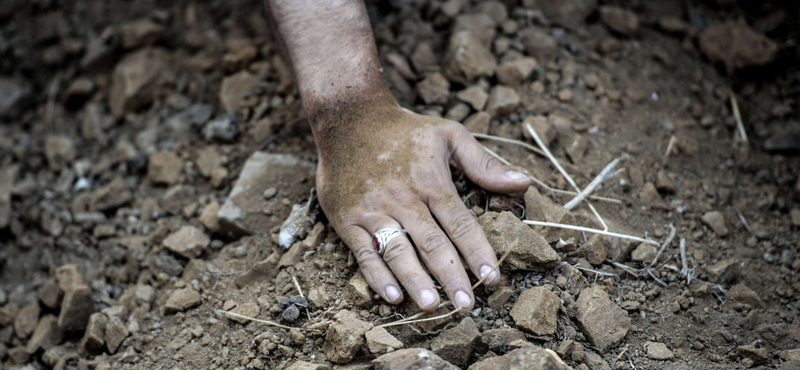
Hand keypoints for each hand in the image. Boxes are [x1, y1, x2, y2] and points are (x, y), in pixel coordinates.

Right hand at [315, 104, 530, 310]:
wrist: (348, 118)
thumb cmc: (404, 130)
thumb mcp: (448, 134)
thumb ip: (483, 162)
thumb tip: (523, 182)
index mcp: (430, 180)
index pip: (459, 222)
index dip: (477, 252)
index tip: (492, 278)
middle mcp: (402, 198)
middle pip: (431, 243)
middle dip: (451, 276)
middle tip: (467, 305)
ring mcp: (373, 210)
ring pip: (397, 251)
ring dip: (415, 280)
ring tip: (432, 307)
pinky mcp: (347, 219)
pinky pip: (363, 252)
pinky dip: (376, 276)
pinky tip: (392, 296)